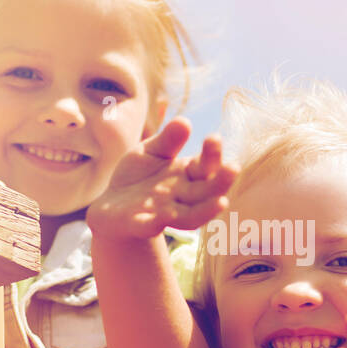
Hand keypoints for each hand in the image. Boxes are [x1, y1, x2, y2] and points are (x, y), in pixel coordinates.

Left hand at [86, 118, 237, 240]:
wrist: (112, 206)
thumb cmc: (139, 176)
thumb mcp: (151, 151)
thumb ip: (167, 140)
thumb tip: (184, 121)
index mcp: (187, 176)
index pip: (206, 166)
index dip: (212, 154)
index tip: (214, 138)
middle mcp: (182, 197)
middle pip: (207, 191)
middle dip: (221, 181)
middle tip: (233, 167)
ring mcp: (164, 213)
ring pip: (191, 216)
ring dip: (206, 210)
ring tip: (223, 202)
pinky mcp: (141, 225)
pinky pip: (151, 226)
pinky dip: (157, 222)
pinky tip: (163, 216)